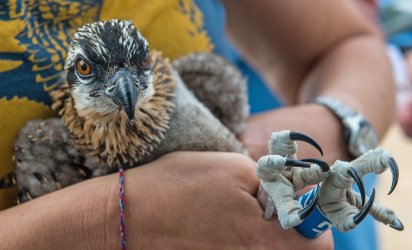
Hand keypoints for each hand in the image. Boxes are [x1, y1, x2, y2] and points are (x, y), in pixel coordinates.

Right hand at [0, 152, 332, 248]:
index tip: (304, 205)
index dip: (317, 222)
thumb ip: (275, 180)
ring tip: (239, 212)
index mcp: (265, 240)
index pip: (320, 244)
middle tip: (270, 206)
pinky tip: (220, 224)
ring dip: (263, 232)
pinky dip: (240, 239)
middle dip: (289, 227)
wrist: (125, 217)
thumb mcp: (233, 167)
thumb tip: (294, 192)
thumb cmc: (176, 186)